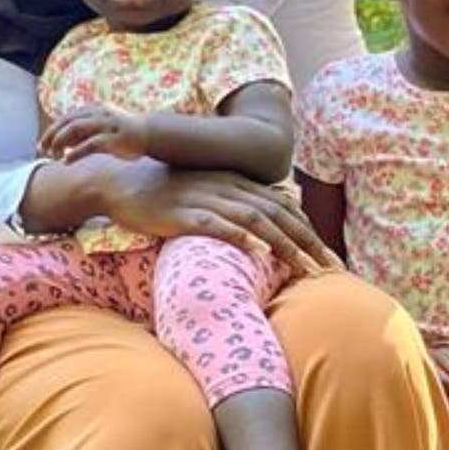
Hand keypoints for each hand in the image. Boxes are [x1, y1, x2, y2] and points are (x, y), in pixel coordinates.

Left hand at [38, 104, 149, 161]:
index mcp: (93, 109)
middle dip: (52, 135)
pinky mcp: (114, 139)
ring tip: (52, 155)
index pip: (66, 117)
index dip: (52, 130)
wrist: (149, 133)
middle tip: (42, 150)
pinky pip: (90, 145)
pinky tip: (66, 162)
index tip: (42, 144)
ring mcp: (106, 124)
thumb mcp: (99, 129)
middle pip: (67, 122)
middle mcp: (98, 113)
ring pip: (76, 129)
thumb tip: (61, 144)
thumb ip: (81, 133)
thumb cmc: (121, 133)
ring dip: (60, 142)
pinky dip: (76, 153)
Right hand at [89, 155, 341, 273]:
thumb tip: (260, 230)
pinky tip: (258, 250)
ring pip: (254, 220)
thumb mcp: (203, 195)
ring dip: (283, 244)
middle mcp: (224, 186)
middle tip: (331, 267)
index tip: (327, 255)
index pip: (281, 205)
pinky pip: (215, 224)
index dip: (307, 230)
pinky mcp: (181, 213)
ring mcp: (203, 198)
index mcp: (233, 182)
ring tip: (305, 268)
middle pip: (276, 213)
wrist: (118, 183)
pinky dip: (238, 236)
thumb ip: (231, 206)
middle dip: (307, 242)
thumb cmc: (161, 193)